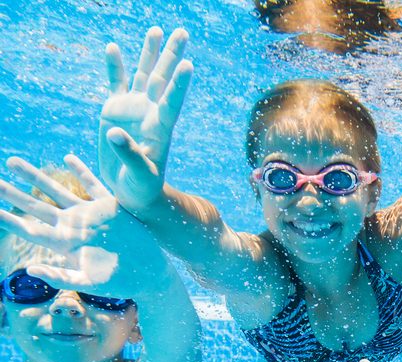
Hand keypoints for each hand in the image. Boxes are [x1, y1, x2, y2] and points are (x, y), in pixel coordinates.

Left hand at [0, 154, 159, 298]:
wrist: (150, 274)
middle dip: (11, 193)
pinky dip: (81, 170)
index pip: (28, 228)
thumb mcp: (89, 283)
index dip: (6, 218)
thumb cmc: (121, 283)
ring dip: (35, 177)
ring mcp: (90, 215)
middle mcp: (72, 226)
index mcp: (64, 243)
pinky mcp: (110, 207)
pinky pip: (92, 184)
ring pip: (56, 192)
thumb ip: (61, 277)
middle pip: (34, 206)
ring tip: (12, 162)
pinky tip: (67, 157)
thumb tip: (31, 270)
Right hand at [98, 27, 191, 211]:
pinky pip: (116, 83)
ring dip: (150, 53)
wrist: (132, 191)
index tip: (188, 65)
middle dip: (172, 55)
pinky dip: (114, 67)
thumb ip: (129, 154)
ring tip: (157, 30)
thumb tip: (114, 132)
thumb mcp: (140, 175)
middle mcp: (150, 113)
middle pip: (163, 79)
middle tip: (182, 32)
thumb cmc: (143, 188)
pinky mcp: (115, 110)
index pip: (172, 102)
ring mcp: (134, 109)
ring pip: (144, 75)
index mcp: (161, 128)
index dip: (179, 85)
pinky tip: (113, 47)